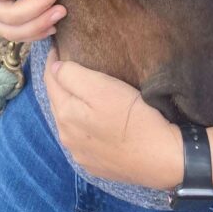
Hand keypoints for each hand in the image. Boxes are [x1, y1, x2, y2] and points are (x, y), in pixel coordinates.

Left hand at [44, 46, 183, 190]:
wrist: (162, 158)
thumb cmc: (133, 117)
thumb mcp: (102, 87)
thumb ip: (73, 76)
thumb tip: (54, 68)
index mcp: (65, 115)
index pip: (50, 80)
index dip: (52, 61)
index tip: (58, 46)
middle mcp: (67, 137)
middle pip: (56, 101)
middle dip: (59, 81)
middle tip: (69, 63)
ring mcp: (80, 154)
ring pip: (67, 121)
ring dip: (69, 103)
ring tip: (80, 88)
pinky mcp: (95, 165)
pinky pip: (80, 138)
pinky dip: (81, 123)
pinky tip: (92, 118)